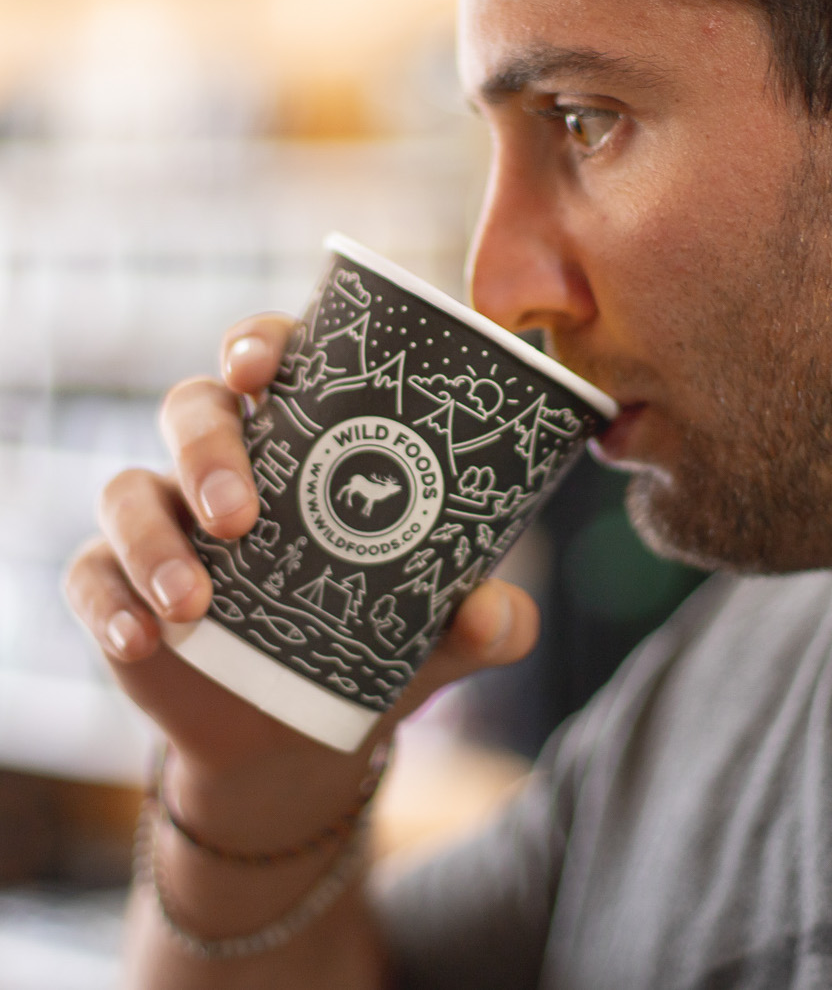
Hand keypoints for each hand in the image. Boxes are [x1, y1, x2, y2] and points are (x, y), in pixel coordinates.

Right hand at [64, 314, 539, 841]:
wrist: (305, 735)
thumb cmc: (377, 641)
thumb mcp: (441, 635)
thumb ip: (487, 622)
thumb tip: (494, 615)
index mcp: (307, 441)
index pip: (272, 358)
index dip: (259, 343)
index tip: (262, 365)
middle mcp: (227, 464)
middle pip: (193, 408)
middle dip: (208, 447)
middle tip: (243, 515)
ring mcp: (167, 523)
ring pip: (128, 488)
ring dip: (154, 538)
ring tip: (197, 603)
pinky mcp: (120, 585)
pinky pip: (89, 574)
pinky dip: (110, 602)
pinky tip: (143, 640)